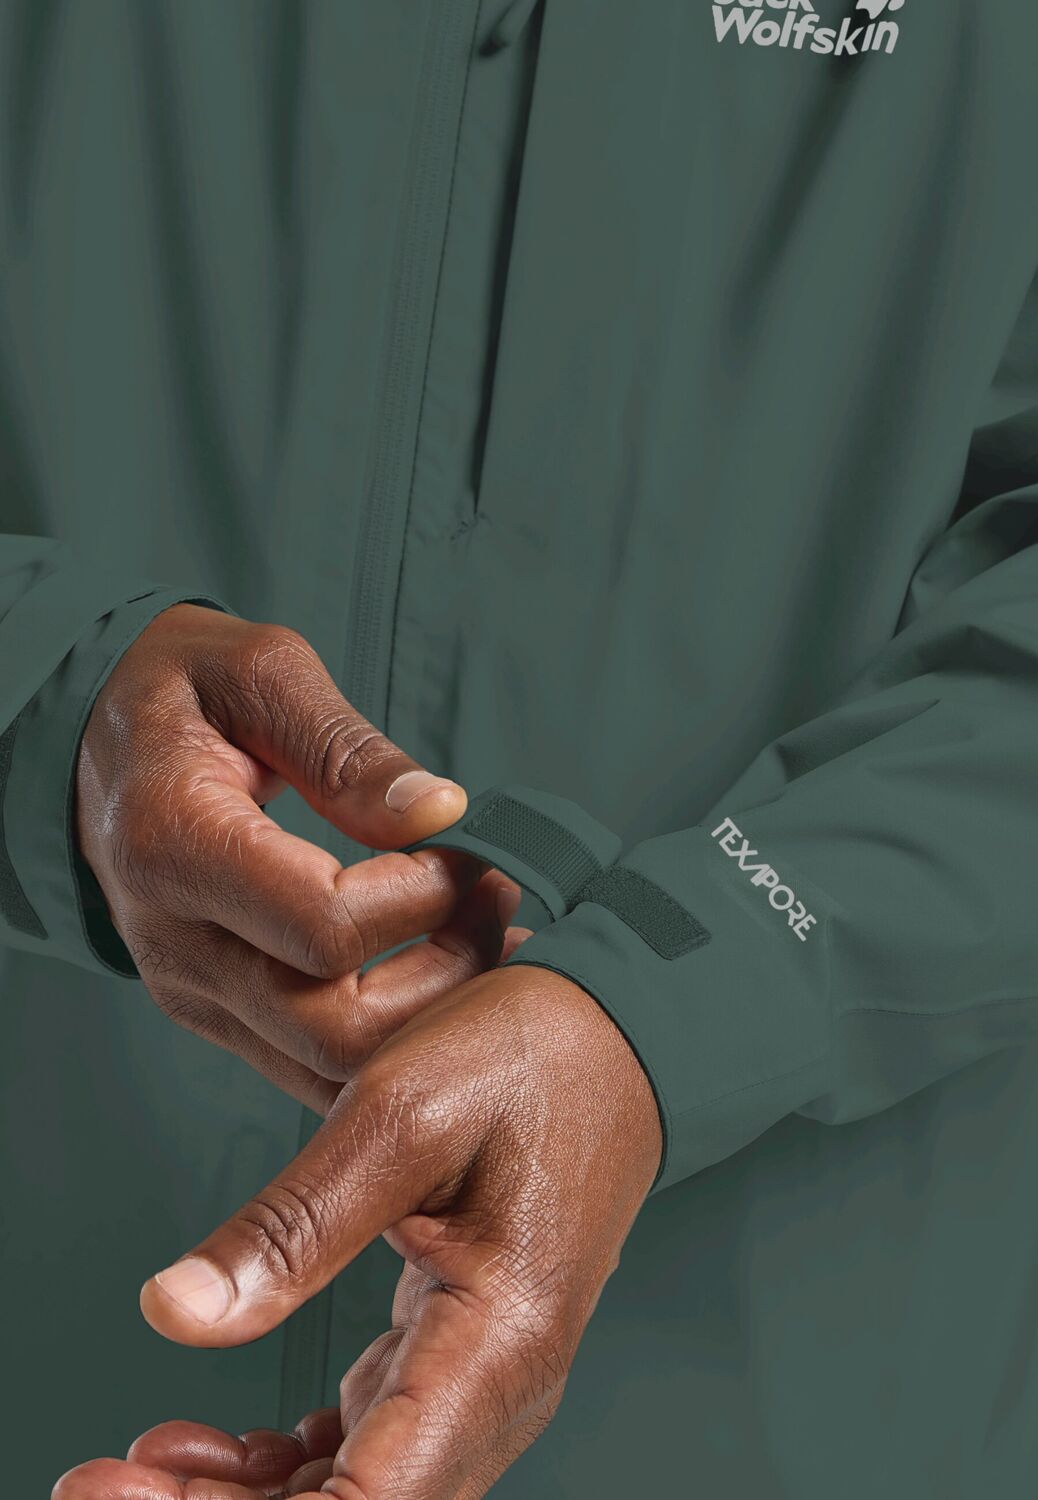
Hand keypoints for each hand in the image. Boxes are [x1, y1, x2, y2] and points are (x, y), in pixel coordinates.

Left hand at [54, 966, 661, 1498]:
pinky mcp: (459, 1356)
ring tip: (143, 1462)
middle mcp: (501, 1388)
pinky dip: (285, 1464)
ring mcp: (483, 1380)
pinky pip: (368, 1448)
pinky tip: (211, 1445)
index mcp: (498, 1341)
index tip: (136, 1497)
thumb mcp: (401, 1114)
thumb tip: (176, 1313)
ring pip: (357, 1493)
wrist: (618, 1038)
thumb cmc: (533, 1059)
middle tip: (104, 1483)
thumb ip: (293, 1225)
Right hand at [76, 604, 521, 1112]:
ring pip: (333, 1070)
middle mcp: (173, 942)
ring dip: (434, 1016)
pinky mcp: (216, 1013)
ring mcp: (193, 990)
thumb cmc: (182, 690)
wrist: (96, 740)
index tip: (465, 847)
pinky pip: (318, 1067)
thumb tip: (440, 814)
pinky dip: (398, 1037)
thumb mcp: (262, 673)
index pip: (325, 927)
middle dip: (444, 972)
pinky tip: (448, 968)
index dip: (423, 895)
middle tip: (496, 898)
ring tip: (489, 933)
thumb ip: (346, 749)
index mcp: (172, 845)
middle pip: (334, 1027)